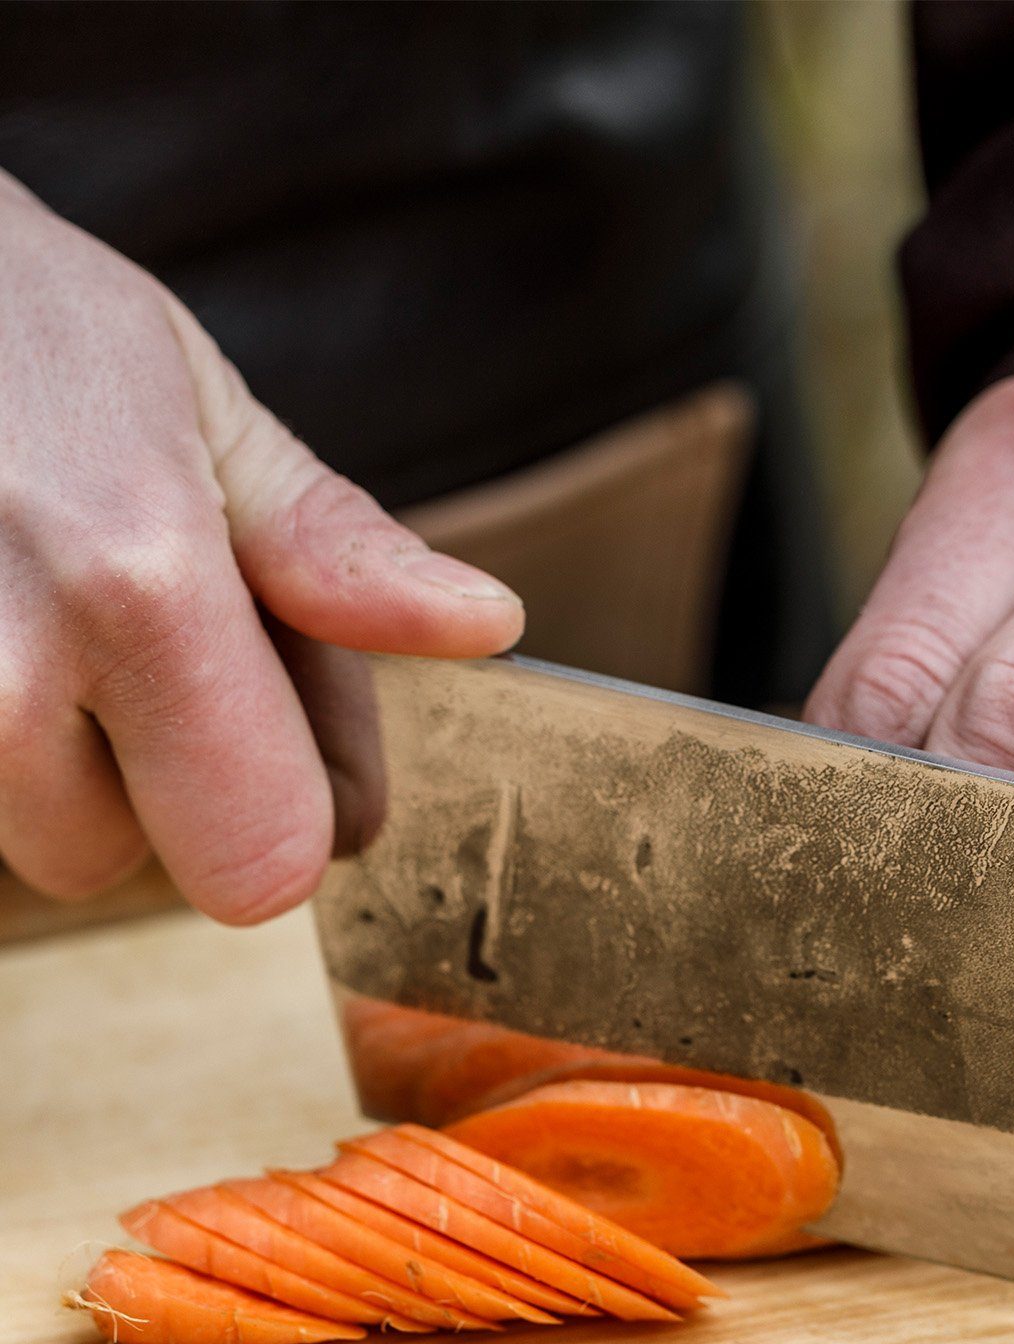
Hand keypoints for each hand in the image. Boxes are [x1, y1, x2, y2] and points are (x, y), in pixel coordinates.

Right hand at [0, 177, 523, 920]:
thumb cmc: (22, 329)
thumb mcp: (207, 413)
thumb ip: (339, 553)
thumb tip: (485, 625)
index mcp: (138, 593)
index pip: (264, 864)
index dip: (297, 819)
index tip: (294, 751)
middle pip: (130, 862)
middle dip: (165, 784)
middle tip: (150, 654)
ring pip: (32, 844)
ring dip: (64, 767)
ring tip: (55, 614)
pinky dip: (0, 741)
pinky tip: (7, 622)